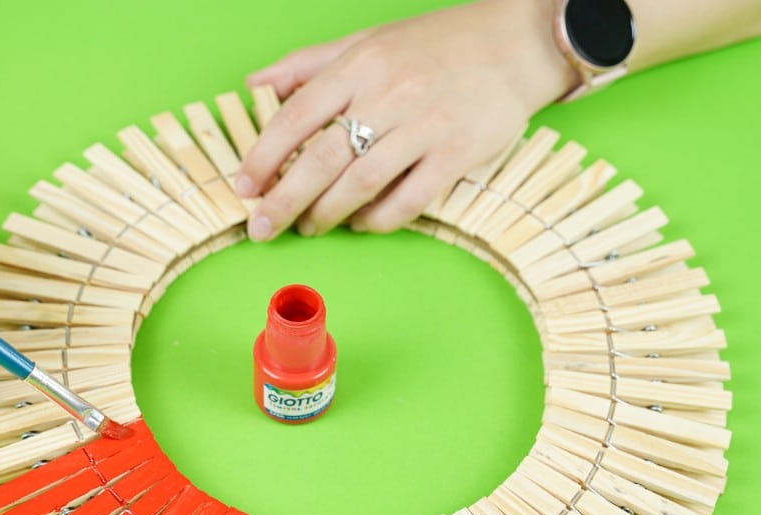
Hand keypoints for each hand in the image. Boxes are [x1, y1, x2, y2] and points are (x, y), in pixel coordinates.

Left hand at [235, 0, 576, 239]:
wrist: (515, 45)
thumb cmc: (435, 45)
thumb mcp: (366, 41)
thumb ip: (308, 65)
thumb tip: (254, 84)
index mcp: (360, 66)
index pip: (297, 116)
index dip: (264, 155)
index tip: (245, 186)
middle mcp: (389, 95)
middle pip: (322, 158)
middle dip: (284, 200)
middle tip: (262, 227)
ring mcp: (425, 127)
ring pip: (361, 183)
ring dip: (328, 213)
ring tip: (310, 226)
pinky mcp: (457, 154)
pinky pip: (409, 199)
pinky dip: (378, 218)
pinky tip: (362, 223)